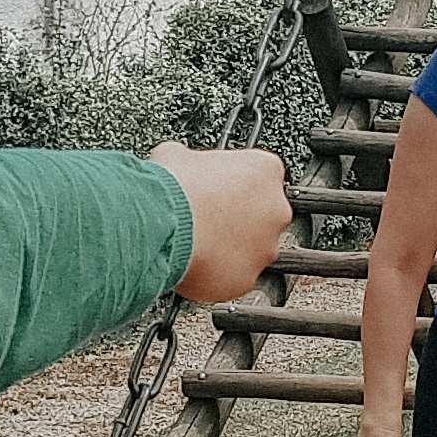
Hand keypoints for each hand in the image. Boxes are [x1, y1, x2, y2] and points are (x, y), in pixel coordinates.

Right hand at [152, 143, 291, 301]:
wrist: (160, 223)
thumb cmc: (173, 187)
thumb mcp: (178, 155)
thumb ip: (193, 161)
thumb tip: (181, 165)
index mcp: (265, 170)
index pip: (260, 177)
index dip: (234, 186)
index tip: (217, 192)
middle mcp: (276, 210)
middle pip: (262, 217)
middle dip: (237, 221)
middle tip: (208, 221)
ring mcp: (265, 248)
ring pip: (251, 251)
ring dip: (229, 250)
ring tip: (197, 245)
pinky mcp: (247, 280)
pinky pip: (233, 278)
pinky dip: (216, 275)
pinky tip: (194, 266)